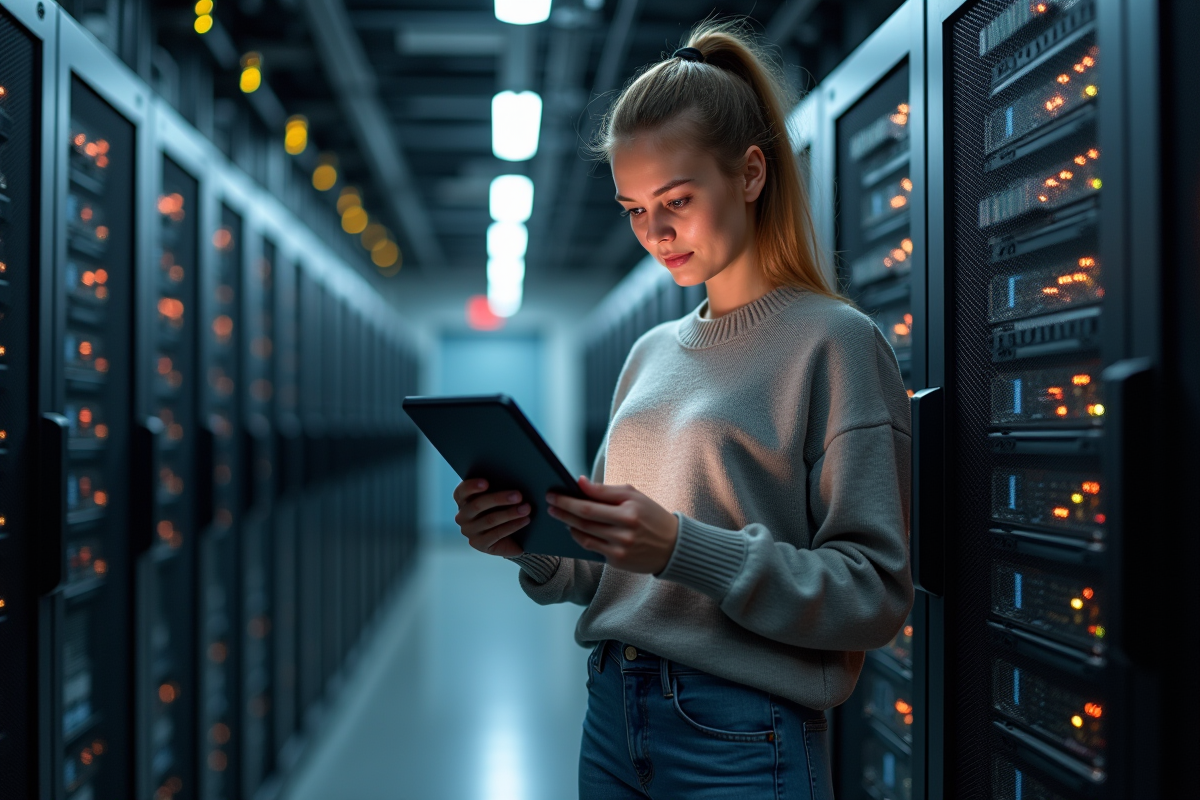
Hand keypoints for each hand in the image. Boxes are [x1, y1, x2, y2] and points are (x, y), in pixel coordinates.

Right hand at [453, 479, 529, 557]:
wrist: (506, 535)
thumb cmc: (500, 508)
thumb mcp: (496, 498)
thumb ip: (497, 488)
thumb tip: (515, 479)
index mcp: (462, 499)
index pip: (462, 491)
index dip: (472, 486)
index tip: (486, 482)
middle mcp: (462, 516)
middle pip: (477, 505)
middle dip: (499, 499)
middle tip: (518, 495)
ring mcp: (469, 531)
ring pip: (489, 520)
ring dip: (510, 513)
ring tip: (526, 508)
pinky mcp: (479, 544)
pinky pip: (496, 534)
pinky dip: (512, 526)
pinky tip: (524, 520)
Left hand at [546, 477, 678, 573]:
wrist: (673, 546)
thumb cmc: (651, 515)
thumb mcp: (634, 496)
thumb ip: (606, 490)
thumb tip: (580, 483)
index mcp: (629, 511)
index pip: (590, 504)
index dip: (568, 499)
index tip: (553, 493)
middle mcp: (624, 531)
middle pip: (584, 520)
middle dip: (563, 511)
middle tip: (549, 503)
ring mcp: (620, 548)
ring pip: (584, 535)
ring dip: (568, 524)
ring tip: (558, 515)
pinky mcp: (617, 561)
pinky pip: (591, 548)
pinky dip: (579, 537)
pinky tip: (573, 529)